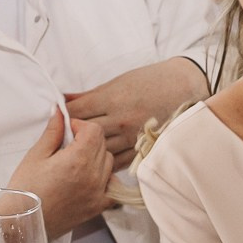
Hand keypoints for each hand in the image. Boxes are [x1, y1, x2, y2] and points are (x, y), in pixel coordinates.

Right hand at [6, 112, 113, 238]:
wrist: (22, 223)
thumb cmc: (25, 191)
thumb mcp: (35, 156)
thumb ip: (52, 132)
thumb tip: (60, 113)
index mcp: (78, 161)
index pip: (94, 130)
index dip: (79, 125)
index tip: (67, 131)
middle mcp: (93, 176)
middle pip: (102, 144)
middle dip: (87, 139)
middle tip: (67, 145)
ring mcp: (98, 193)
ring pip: (109, 162)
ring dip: (96, 156)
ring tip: (75, 162)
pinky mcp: (97, 206)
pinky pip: (112, 186)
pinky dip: (105, 179)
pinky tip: (89, 178)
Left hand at [66, 57, 206, 167]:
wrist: (185, 87)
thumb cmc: (152, 80)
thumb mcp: (119, 81)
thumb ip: (90, 95)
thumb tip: (64, 99)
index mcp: (113, 99)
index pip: (77, 111)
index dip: (63, 115)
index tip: (56, 117)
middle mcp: (121, 120)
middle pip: (84, 133)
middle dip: (70, 134)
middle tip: (60, 137)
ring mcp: (132, 137)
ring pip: (98, 151)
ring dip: (85, 151)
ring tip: (74, 151)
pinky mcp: (142, 149)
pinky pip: (117, 162)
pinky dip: (104, 162)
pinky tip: (96, 160)